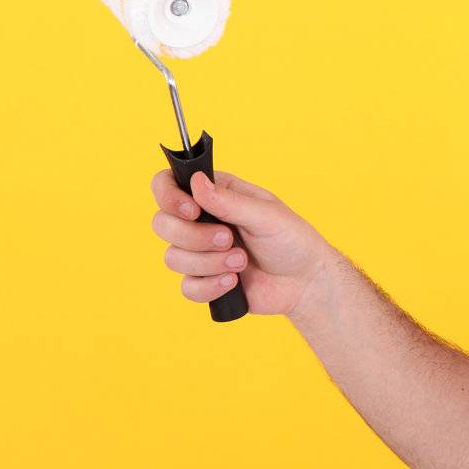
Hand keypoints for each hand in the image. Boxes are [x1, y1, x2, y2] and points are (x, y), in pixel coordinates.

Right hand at [149, 168, 342, 315]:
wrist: (305, 281)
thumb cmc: (292, 240)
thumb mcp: (266, 215)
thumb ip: (229, 202)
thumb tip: (196, 181)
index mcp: (216, 195)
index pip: (168, 185)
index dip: (169, 197)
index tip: (192, 211)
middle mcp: (202, 221)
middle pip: (162, 224)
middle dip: (194, 236)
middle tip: (229, 239)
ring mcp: (201, 252)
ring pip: (173, 257)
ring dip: (209, 262)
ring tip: (242, 261)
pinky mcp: (205, 280)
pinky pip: (187, 287)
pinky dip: (211, 285)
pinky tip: (235, 281)